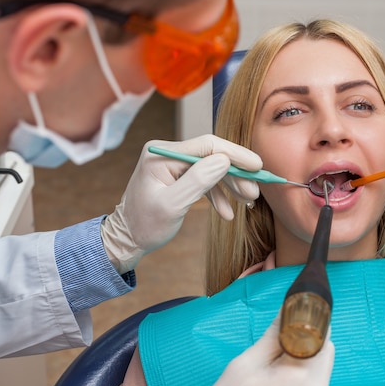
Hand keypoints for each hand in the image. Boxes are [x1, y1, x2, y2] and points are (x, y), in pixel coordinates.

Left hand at [101, 135, 261, 272]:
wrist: (127, 239)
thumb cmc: (145, 225)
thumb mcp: (172, 205)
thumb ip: (198, 181)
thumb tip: (224, 161)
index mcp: (163, 154)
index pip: (208, 145)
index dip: (236, 155)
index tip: (257, 167)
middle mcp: (169, 153)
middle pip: (213, 155)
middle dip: (236, 173)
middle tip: (255, 191)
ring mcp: (174, 164)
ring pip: (213, 167)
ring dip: (232, 184)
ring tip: (248, 201)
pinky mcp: (180, 176)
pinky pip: (206, 179)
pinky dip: (219, 194)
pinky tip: (228, 212)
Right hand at [211, 313, 334, 385]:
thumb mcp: (246, 364)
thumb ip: (272, 335)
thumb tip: (287, 309)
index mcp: (301, 375)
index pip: (322, 333)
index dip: (310, 317)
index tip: (299, 308)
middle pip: (326, 348)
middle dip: (308, 336)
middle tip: (282, 335)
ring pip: (322, 363)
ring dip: (306, 353)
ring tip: (278, 358)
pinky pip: (316, 377)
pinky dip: (304, 368)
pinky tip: (284, 372)